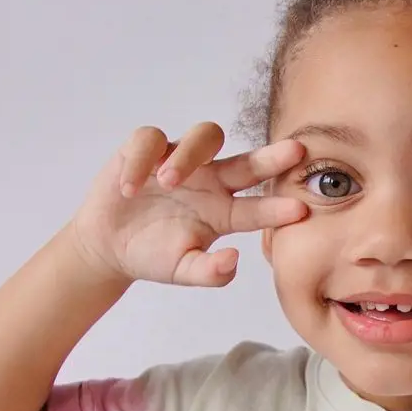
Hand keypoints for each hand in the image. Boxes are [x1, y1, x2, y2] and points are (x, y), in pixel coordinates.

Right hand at [70, 122, 307, 285]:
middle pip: (246, 162)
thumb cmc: (154, 255)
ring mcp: (181, 160)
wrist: (110, 246)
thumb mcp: (183, 270)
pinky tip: (130, 188)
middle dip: (271, 157)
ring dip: (189, 156)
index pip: (257, 207)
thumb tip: (233, 259)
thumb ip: (210, 272)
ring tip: (168, 182)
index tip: (301, 210)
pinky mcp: (146, 149)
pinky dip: (142, 160)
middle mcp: (211, 180)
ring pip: (203, 138)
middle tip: (296, 151)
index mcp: (225, 211)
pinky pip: (150, 140)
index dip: (277, 208)